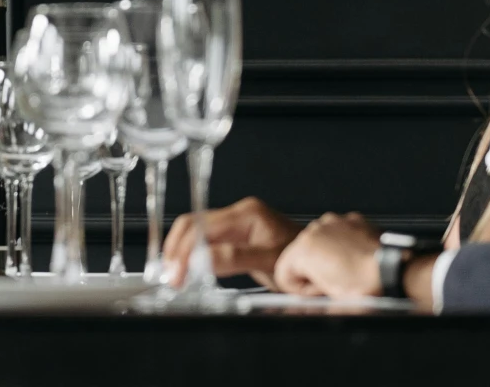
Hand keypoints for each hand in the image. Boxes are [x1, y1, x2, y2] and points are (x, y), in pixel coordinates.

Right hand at [162, 195, 299, 287]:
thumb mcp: (267, 262)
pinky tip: (189, 269)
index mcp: (246, 213)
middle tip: (170, 276)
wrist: (319, 260)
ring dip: (182, 252)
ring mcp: (238, 222)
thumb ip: (233, 258)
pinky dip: (194, 254)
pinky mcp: (238, 235)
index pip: (202, 226)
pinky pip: (208, 239)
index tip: (175, 272)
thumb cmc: (301, 260)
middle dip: (177, 250)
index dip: (183, 250)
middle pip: (194, 224)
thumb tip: (199, 259)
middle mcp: (240, 212)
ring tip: (174, 275)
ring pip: (197, 231)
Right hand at [274, 212, 385, 297]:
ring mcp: (334, 222)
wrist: (392, 270)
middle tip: (332, 284)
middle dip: (313, 270)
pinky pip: (337, 233)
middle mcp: (315, 230)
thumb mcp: (327, 299)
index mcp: (304, 250)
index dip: (299, 289)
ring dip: (327, 256)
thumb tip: (301, 299)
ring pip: (319, 242)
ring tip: (346, 270)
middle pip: (300, 255)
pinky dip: (343, 244)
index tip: (315, 292)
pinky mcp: (350, 219)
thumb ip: (307, 296)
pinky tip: (354, 257)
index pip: (284, 272)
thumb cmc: (364, 286)